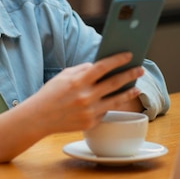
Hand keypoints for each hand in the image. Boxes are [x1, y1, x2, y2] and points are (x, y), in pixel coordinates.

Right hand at [19, 52, 143, 135]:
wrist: (39, 117)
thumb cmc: (51, 94)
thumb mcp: (64, 76)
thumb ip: (82, 70)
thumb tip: (100, 66)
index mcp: (79, 81)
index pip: (103, 66)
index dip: (118, 60)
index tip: (129, 55)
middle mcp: (86, 96)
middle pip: (114, 83)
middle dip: (129, 74)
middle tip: (140, 69)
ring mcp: (89, 111)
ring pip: (115, 100)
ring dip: (128, 92)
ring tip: (137, 87)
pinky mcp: (90, 123)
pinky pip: (105, 112)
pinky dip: (110, 105)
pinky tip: (117, 100)